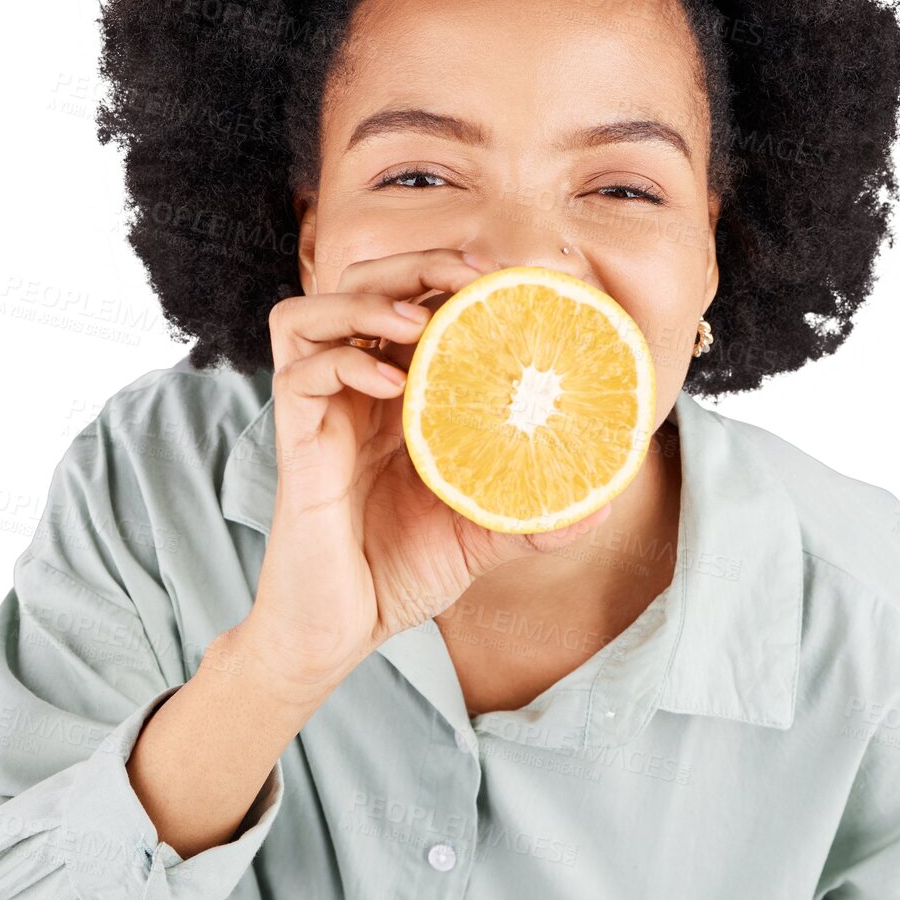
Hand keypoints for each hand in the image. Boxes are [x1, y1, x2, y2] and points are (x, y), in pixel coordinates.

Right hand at [235, 248, 611, 694]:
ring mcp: (318, 415)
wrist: (336, 635)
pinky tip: (391, 386)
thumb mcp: (480, 539)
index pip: (409, 303)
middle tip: (471, 274)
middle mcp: (351, 393)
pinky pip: (299, 374)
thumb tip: (605, 501)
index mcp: (394, 398)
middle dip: (413, 264)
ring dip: (366, 301)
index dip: (448, 274)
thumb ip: (534, 516)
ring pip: (310, 314)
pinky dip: (343, 363)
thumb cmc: (397, 575)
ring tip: (420, 321)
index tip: (504, 274)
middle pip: (360, 287)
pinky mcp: (294, 445)